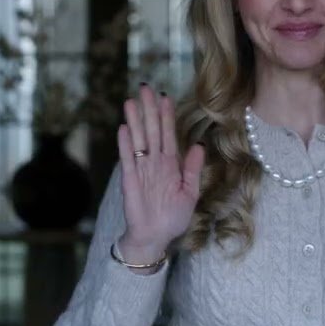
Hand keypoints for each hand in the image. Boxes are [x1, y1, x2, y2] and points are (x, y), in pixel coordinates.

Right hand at [115, 84, 205, 265]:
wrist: (155, 238)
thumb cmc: (173, 218)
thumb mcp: (190, 192)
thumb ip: (193, 169)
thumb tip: (199, 144)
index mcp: (170, 164)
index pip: (168, 134)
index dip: (167, 115)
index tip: (165, 96)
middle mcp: (154, 163)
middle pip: (152, 130)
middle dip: (149, 109)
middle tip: (145, 87)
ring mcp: (141, 170)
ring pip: (138, 140)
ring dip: (135, 121)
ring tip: (131, 101)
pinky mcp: (130, 180)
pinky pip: (128, 159)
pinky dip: (126, 144)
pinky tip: (124, 129)